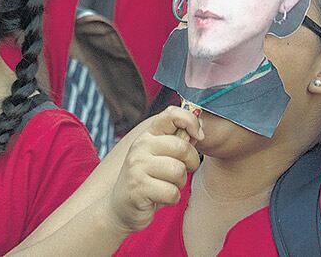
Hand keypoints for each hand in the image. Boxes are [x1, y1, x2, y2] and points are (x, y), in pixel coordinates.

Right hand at [106, 106, 202, 233]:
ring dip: (179, 184)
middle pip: (182, 148)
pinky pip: (172, 193)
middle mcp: (141, 146)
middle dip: (191, 163)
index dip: (191, 121)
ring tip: (166, 186)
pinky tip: (159, 198)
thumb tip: (200, 129)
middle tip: (181, 172)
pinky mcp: (138, 188)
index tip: (198, 135)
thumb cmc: (148, 181)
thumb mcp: (160, 157)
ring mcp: (137, 166)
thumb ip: (177, 143)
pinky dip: (172, 199)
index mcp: (148, 135)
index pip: (172, 114)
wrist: (120, 207)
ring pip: (178, 171)